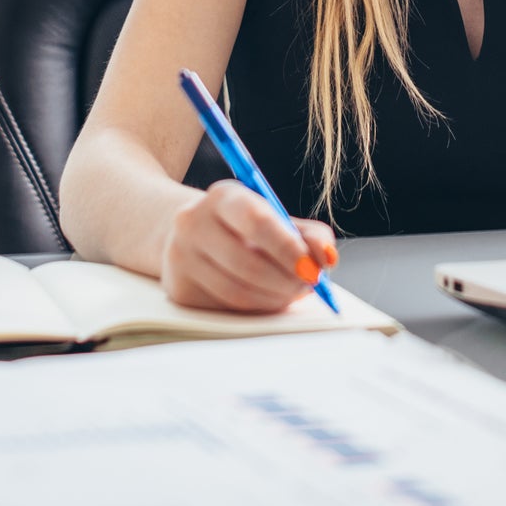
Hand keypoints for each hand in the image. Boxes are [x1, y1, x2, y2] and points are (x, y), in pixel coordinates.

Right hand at [161, 179, 339, 312]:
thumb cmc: (245, 228)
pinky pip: (225, 308)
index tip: (313, 270)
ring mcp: (180, 256)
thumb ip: (311, 236)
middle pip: (246, 263)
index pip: (256, 222)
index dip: (288, 249)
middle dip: (286, 282)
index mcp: (223, 196)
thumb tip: (328, 258)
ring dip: (273, 299)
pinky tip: (266, 298)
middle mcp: (193, 222)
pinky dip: (255, 308)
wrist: (193, 234)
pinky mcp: (178, 288)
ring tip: (291, 292)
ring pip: (237, 292)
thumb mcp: (278, 220)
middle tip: (308, 286)